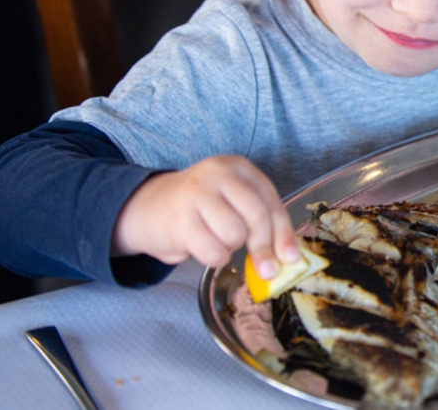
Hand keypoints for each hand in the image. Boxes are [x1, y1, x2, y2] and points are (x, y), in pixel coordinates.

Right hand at [112, 155, 299, 278]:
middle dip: (264, 248)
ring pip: (235, 235)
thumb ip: (257, 221)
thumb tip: (285, 258)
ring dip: (230, 248)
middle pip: (256, 216)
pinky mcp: (179, 219)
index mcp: (238, 167)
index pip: (271, 201)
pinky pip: (213, 251)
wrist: (146, 208)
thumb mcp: (231, 202)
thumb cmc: (198, 209)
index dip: (284, 233)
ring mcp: (196, 193)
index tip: (291, 258)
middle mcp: (218, 173)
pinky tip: (201, 246)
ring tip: (215, 239)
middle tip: (266, 270)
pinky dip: (213, 258)